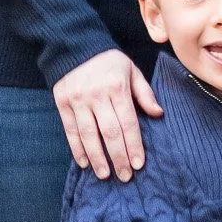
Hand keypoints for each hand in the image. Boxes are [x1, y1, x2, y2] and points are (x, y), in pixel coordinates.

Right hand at [52, 49, 162, 180]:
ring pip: (88, 135)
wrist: (74, 45)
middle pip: (109, 133)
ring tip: (105, 174)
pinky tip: (84, 162)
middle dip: (118, 157)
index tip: (138, 164)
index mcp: (117, 87)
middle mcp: (97, 95)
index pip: (128, 122)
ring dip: (97, 158)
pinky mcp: (62, 103)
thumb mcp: (131, 70)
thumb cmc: (108, 61)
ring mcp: (78, 100)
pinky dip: (77, 148)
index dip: (133, 145)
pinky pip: (70, 130)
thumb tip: (158, 114)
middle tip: (125, 176)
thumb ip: (144, 93)